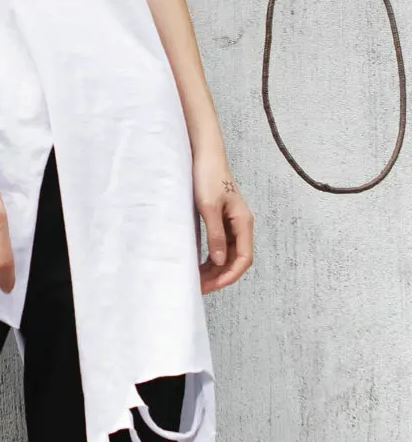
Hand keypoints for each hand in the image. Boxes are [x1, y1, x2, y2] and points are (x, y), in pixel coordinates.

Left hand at [192, 148, 253, 293]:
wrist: (204, 154)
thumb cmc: (207, 176)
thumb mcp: (208, 206)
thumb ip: (214, 234)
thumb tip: (218, 261)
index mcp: (243, 222)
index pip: (243, 258)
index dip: (229, 275)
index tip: (212, 285)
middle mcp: (241, 224)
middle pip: (235, 259)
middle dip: (220, 275)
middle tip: (200, 287)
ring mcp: (231, 222)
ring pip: (227, 253)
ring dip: (215, 268)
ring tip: (198, 280)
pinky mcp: (221, 218)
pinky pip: (220, 244)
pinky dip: (211, 256)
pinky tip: (199, 263)